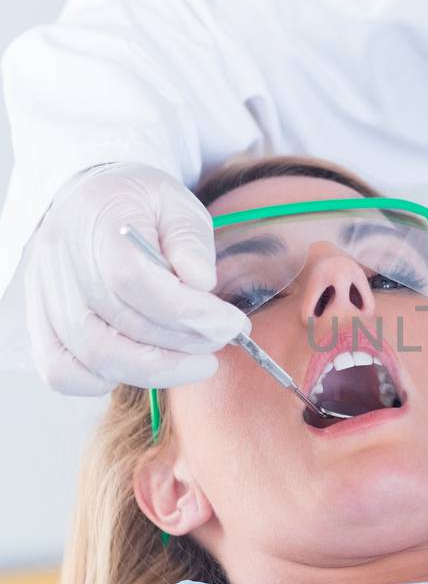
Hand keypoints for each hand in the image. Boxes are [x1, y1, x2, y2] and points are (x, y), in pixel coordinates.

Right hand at [24, 162, 250, 393]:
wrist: (87, 202)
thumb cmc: (138, 206)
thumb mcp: (175, 203)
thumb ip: (190, 240)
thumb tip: (202, 281)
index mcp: (95, 223)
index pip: (132, 279)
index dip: (187, 311)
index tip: (231, 323)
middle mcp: (59, 264)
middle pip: (118, 325)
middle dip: (183, 343)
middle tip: (221, 340)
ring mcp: (44, 298)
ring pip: (94, 356)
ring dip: (156, 370)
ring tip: (196, 360)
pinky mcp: (40, 325)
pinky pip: (62, 373)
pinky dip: (105, 381)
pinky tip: (145, 366)